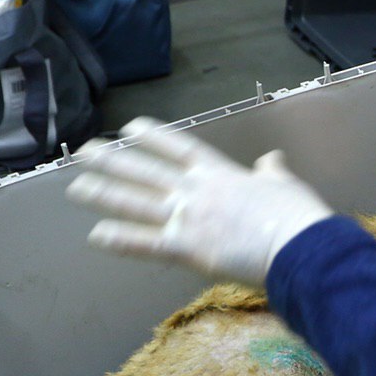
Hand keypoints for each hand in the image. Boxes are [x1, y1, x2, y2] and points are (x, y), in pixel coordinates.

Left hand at [66, 117, 333, 285]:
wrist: (299, 244)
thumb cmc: (295, 214)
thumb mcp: (284, 183)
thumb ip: (271, 171)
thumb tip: (272, 158)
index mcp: (221, 173)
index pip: (179, 147)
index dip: (152, 136)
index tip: (129, 127)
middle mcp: (197, 190)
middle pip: (146, 171)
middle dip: (113, 160)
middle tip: (85, 152)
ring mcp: (189, 218)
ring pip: (137, 203)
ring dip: (105, 194)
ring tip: (77, 187)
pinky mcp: (187, 248)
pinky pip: (146, 243)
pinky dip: (121, 239)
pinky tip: (96, 235)